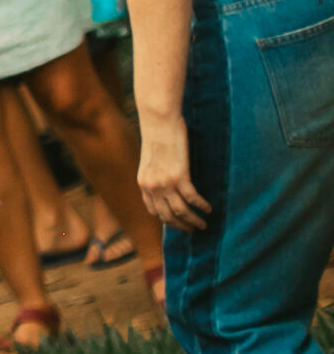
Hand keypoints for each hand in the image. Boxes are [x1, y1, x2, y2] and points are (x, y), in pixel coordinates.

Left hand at [135, 112, 209, 231]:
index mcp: (143, 184)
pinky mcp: (179, 176)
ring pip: (181, 211)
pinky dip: (202, 206)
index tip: (179, 224)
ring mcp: (165, 183)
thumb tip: (167, 182)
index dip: (167, 221)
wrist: (158, 122)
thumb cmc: (157, 137)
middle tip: (194, 230)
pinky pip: (193, 198)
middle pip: (167, 216)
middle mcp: (152, 187)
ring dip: (194, 221)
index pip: (154, 211)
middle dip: (182, 226)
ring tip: (204, 224)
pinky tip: (209, 209)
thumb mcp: (151, 160)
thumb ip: (156, 174)